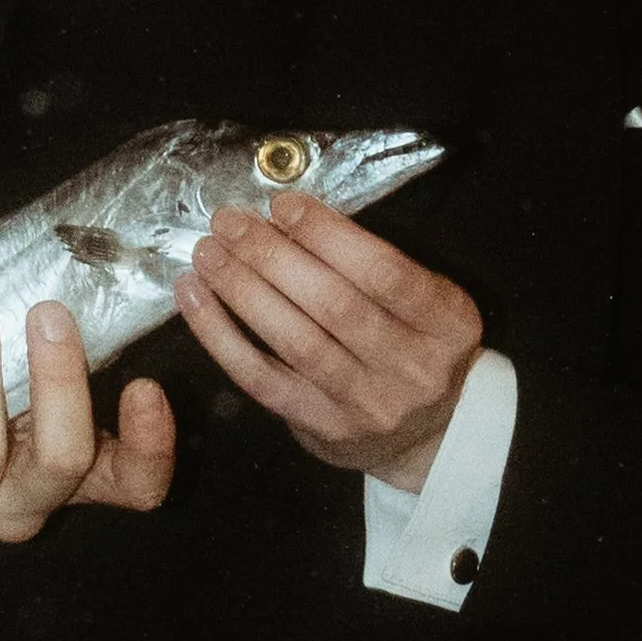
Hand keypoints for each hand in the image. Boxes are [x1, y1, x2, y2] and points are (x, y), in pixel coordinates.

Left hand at [0, 289, 174, 546]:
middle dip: (57, 379)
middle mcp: (21, 508)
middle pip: (61, 459)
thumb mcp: (16, 380)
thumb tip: (72, 271)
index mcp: (67, 478)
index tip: (145, 386)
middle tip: (45, 311)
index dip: (151, 448)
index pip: (134, 485)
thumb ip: (46, 352)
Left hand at [176, 192, 482, 492]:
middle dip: (273, 257)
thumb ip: (368, 266)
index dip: (329, 236)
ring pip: (293, 340)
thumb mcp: (422, 305)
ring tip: (208, 254)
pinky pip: (259, 378)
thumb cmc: (412, 346)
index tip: (282, 204)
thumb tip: (286, 218)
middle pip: (334, 305)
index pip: (385, 272)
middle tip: (229, 222)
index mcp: (447, 324)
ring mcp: (365, 403)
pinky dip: (219, 335)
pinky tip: (194, 298)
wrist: (425, 435)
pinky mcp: (320, 427)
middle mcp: (413, 367)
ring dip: (242, 290)